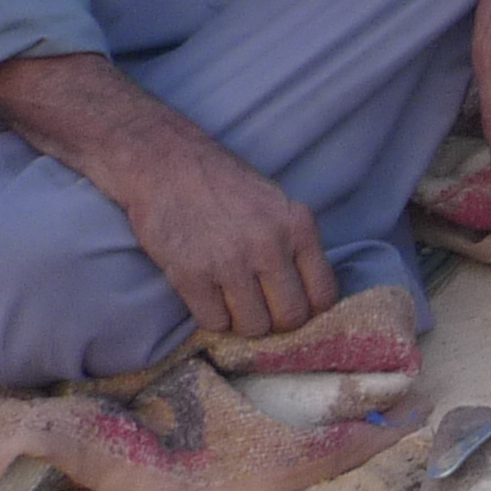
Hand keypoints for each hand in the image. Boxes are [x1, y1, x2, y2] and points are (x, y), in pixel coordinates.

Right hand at [0, 53, 338, 340]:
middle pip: (290, 317)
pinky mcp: (191, 275)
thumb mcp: (276, 205)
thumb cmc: (222, 185)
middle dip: (276, 321)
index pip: (324, 295)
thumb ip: (294, 245)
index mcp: (298, 225)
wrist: (165, 164)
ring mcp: (230, 262)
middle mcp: (270, 246)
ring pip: (253, 327)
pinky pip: (214, 322)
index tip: (292, 306)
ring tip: (231, 300)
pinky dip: (211, 316)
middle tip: (260, 309)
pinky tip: (207, 295)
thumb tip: (308, 295)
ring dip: (242, 321)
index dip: (310, 309)